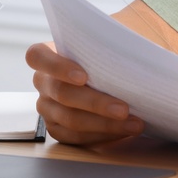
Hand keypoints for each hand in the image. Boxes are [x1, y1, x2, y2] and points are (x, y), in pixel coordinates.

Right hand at [26, 41, 145, 144]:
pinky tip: (123, 132)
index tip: (83, 76)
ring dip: (105, 124)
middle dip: (95, 103)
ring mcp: (47, 107)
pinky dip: (101, 136)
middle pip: (62, 94)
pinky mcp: (57, 127)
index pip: (37, 56)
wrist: (112, 76)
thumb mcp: (111, 40)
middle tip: (124, 109)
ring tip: (134, 124)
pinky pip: (74, 137)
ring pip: (70, 120)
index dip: (57, 67)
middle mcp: (43, 81)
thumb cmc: (109, 54)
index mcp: (48, 54)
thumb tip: (140, 48)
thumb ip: (116, 40)